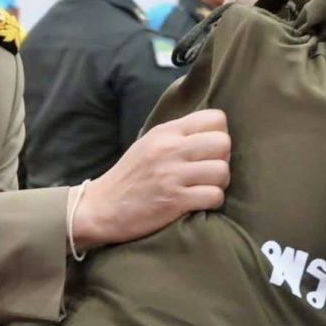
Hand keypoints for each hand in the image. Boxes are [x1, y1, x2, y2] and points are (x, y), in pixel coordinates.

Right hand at [72, 109, 229, 248]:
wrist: (102, 207)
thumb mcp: (149, 144)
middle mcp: (170, 149)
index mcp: (165, 132)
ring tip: (205, 188)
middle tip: (209, 171)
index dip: (219, 134)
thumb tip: (212, 132)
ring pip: (222, 171)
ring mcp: (172, 175)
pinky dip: (212, 201)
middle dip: (223, 159)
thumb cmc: (130, 177)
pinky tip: (199, 203)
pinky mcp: (174, 200)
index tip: (208, 150)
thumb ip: (177, 135)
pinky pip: (214, 196)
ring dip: (219, 183)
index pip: (215, 118)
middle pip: (223, 142)